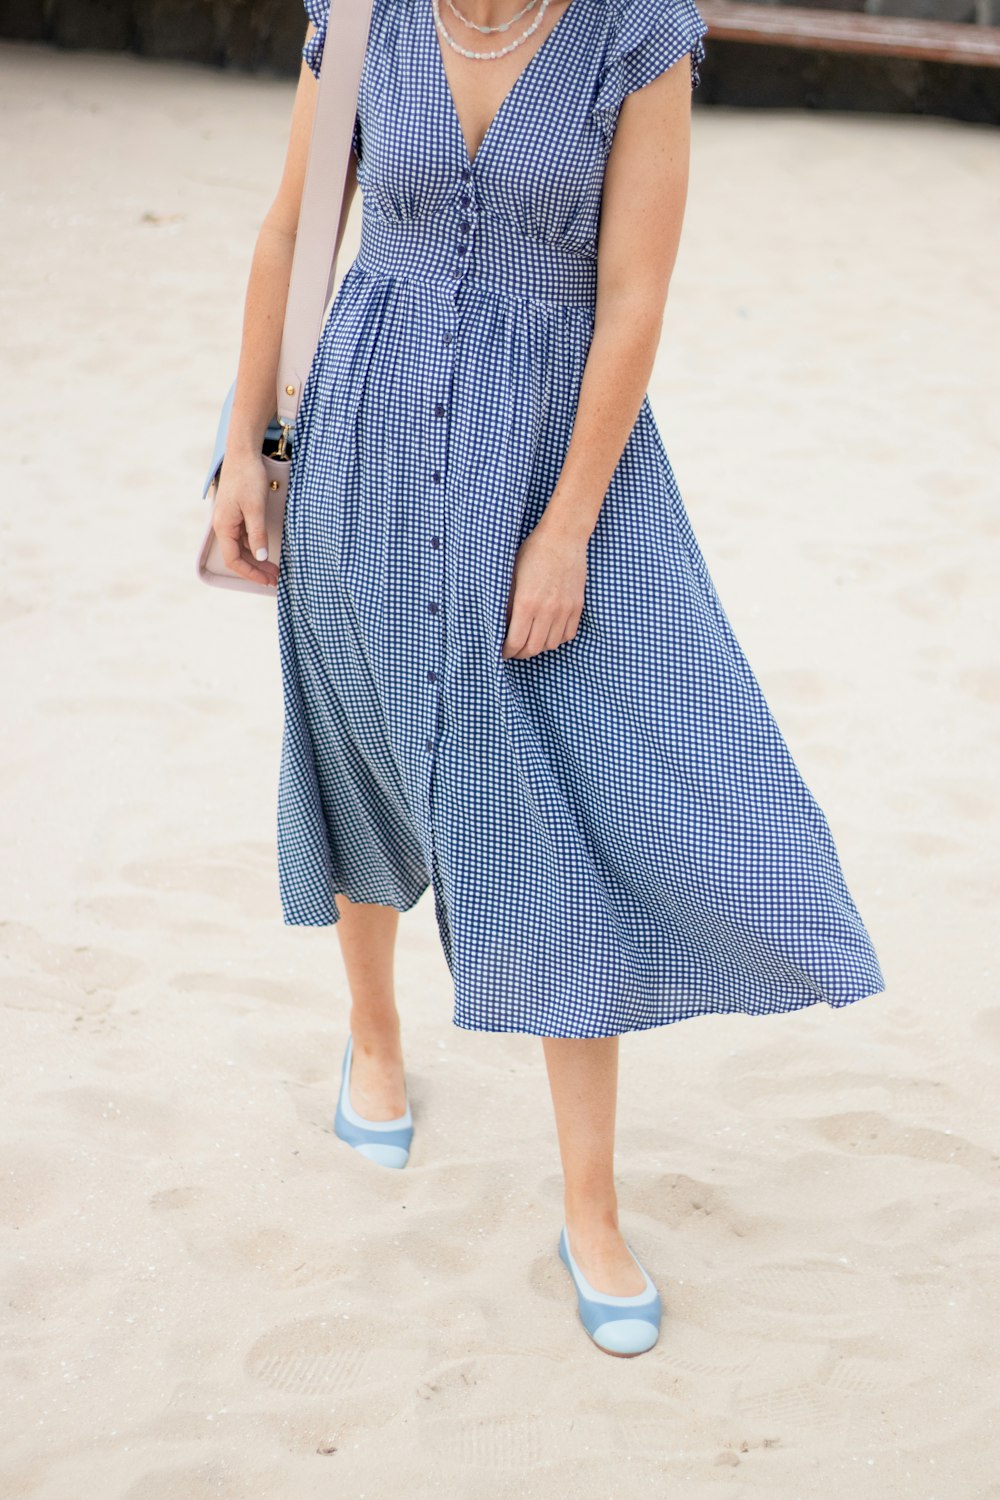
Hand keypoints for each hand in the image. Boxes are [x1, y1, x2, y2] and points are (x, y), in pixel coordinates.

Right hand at [212, 450, 280, 588]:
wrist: (244, 453)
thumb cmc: (248, 478)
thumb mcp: (255, 508)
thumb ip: (257, 534)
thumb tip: (261, 557)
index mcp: (224, 526)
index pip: (234, 560)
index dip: (250, 574)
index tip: (267, 581)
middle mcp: (224, 525)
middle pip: (238, 556)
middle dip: (256, 570)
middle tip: (275, 579)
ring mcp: (230, 520)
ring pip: (242, 548)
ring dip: (257, 560)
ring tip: (274, 568)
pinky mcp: (237, 513)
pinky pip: (244, 537)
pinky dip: (255, 546)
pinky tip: (266, 550)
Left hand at [500, 517, 587, 659]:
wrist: (563, 538)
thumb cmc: (533, 553)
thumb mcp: (511, 576)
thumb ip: (507, 604)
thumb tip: (502, 627)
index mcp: (526, 603)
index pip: (515, 642)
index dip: (507, 651)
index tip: (502, 651)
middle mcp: (547, 611)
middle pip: (533, 648)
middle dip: (520, 653)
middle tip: (514, 650)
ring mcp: (564, 610)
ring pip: (551, 645)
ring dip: (539, 646)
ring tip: (531, 640)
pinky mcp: (577, 606)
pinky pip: (568, 635)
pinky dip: (557, 639)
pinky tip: (548, 631)